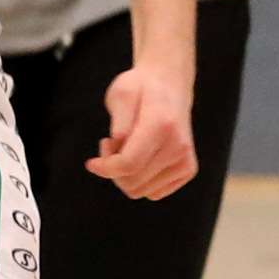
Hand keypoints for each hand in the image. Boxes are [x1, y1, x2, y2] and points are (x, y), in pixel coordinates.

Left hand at [91, 58, 196, 199]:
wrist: (170, 85)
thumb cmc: (141, 88)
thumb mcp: (120, 94)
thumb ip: (118, 124)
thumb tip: (118, 150)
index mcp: (161, 125)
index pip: (129, 164)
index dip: (105, 168)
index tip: (91, 163)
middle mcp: (178, 146)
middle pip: (132, 182)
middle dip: (113, 169)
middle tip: (110, 145)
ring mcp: (185, 160)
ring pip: (141, 191)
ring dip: (126, 175)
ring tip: (125, 148)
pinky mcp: (187, 170)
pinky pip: (153, 193)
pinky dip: (141, 180)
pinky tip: (140, 158)